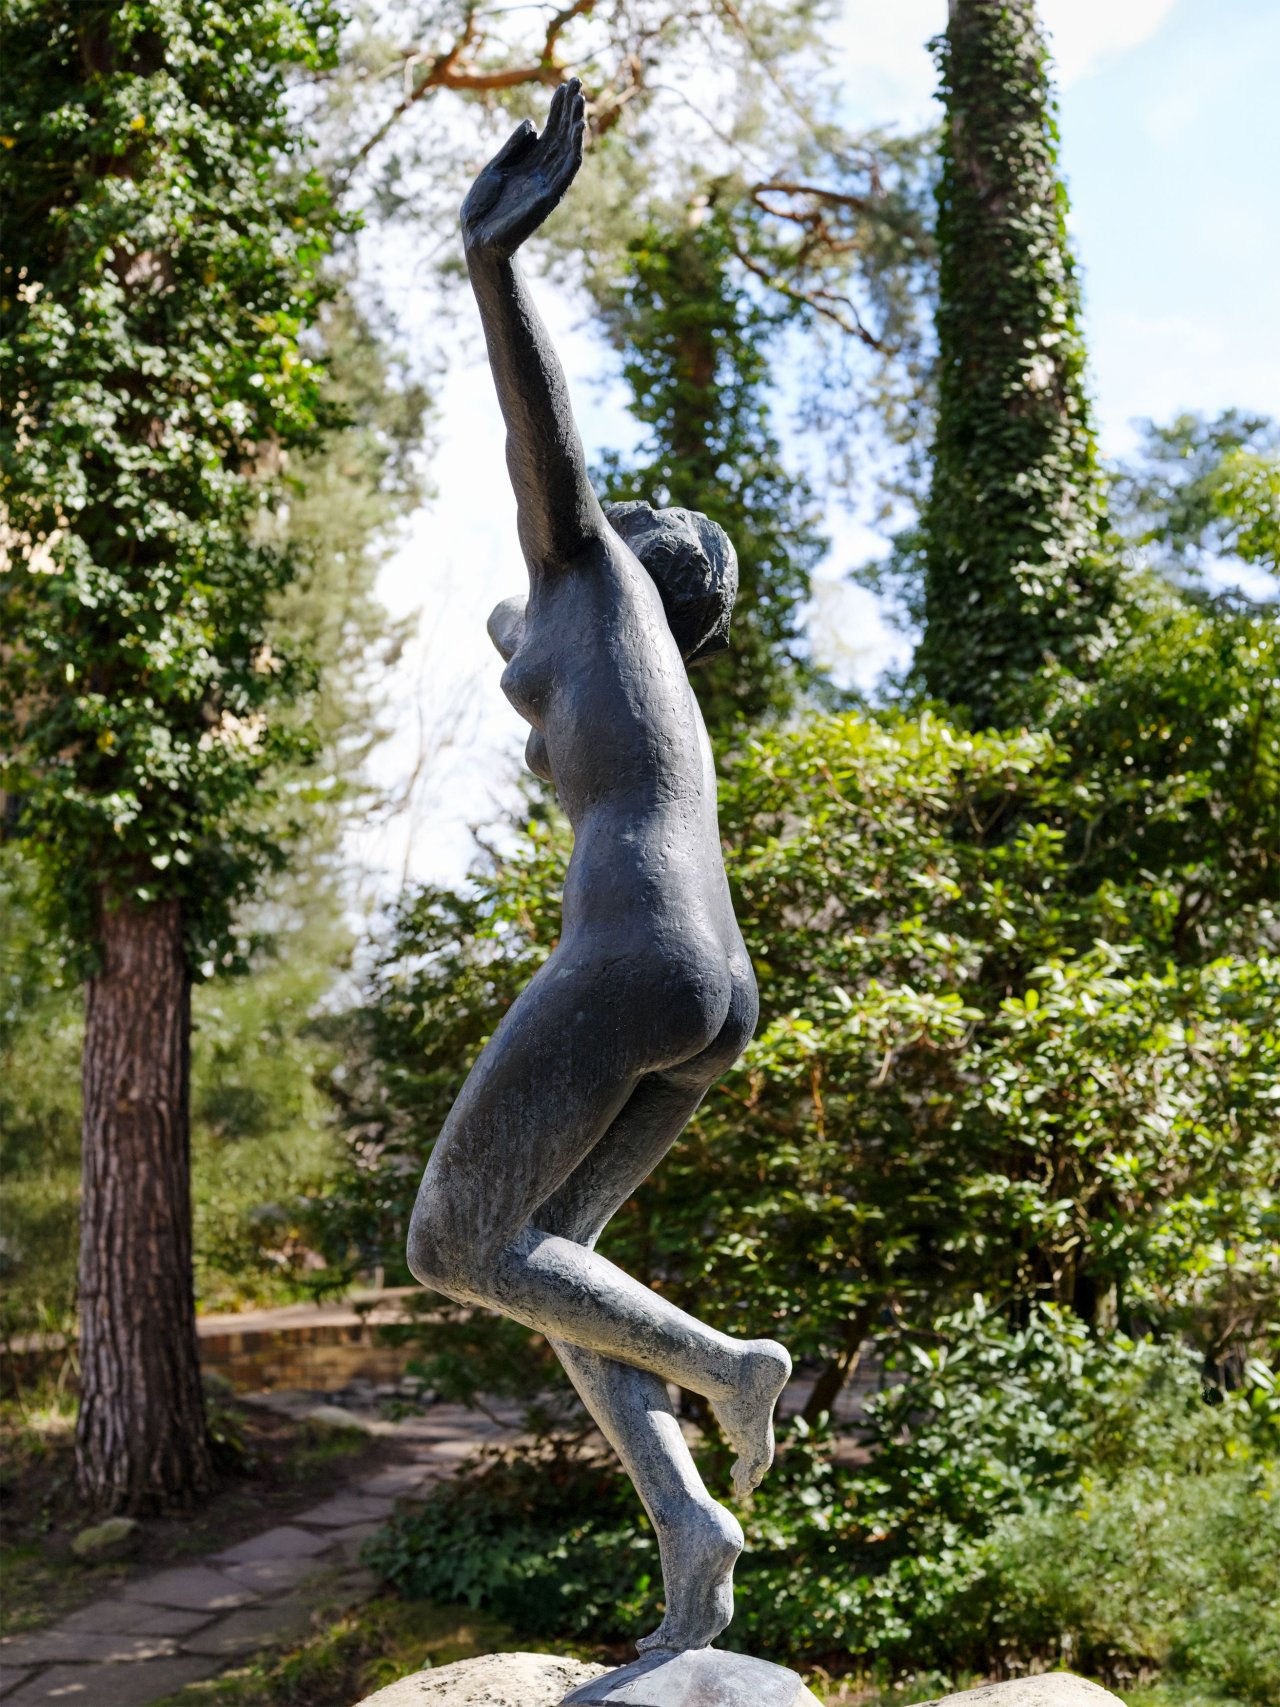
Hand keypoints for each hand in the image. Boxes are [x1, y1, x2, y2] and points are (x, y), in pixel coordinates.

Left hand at [461, 79, 585, 260]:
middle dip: (569, 108)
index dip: (556, 107)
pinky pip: (567, 170)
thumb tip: (533, 123)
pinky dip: (574, 149)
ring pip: (567, 148)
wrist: (478, 241)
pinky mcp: (549, 196)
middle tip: (577, 81)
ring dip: (575, 123)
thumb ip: (514, 147)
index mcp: (527, 163)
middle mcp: (541, 171)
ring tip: (581, 98)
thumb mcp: (496, 168)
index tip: (563, 85)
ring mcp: (547, 183)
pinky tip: (578, 128)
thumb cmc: (483, 209)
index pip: (548, 130)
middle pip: (560, 134)